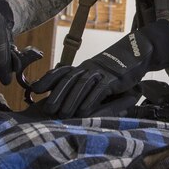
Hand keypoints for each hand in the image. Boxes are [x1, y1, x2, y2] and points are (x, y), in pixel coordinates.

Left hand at [32, 30, 156, 116]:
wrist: (134, 54)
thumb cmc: (112, 68)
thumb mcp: (93, 72)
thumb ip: (79, 80)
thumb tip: (59, 91)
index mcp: (82, 67)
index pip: (61, 72)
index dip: (47, 80)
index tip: (34, 90)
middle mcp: (88, 68)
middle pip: (69, 80)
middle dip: (57, 94)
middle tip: (48, 109)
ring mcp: (100, 73)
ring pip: (82, 86)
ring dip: (72, 101)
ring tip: (63, 114)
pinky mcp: (113, 79)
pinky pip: (100, 90)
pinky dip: (91, 101)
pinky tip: (84, 111)